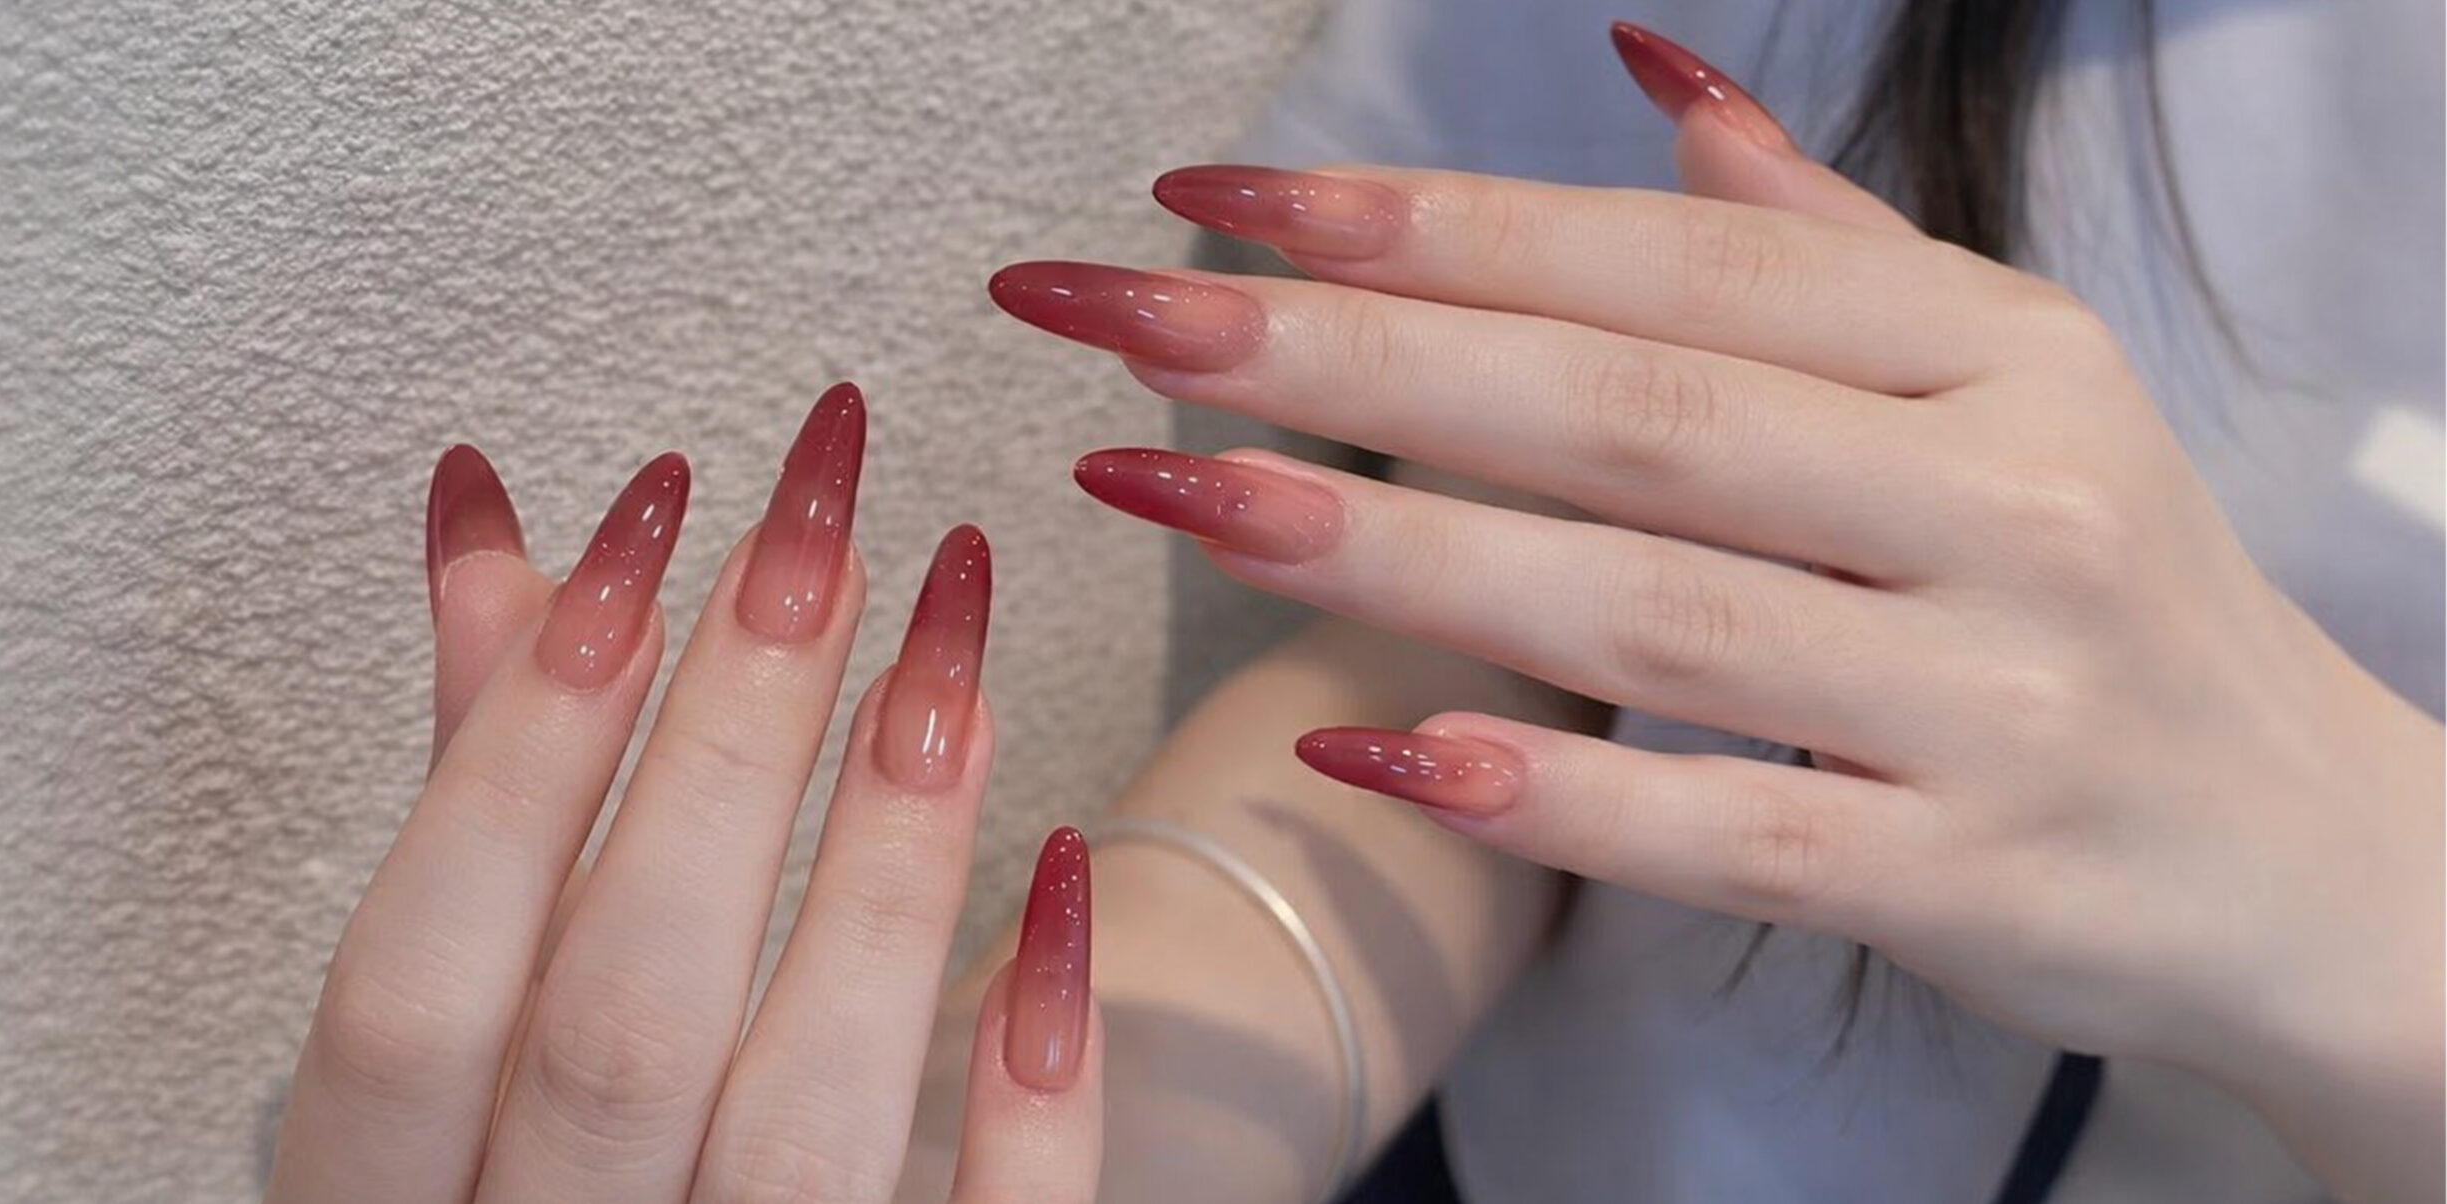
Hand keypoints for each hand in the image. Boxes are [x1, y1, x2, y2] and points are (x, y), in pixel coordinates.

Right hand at [268, 385, 1101, 1203]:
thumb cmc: (521, 1178)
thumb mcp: (459, 1035)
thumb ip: (479, 804)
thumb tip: (490, 532)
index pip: (416, 981)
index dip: (517, 748)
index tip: (646, 530)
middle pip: (622, 1019)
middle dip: (726, 756)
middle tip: (826, 535)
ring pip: (802, 1119)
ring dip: (880, 871)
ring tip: (955, 655)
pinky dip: (1029, 1086)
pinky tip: (1062, 881)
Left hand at [989, 23, 2438, 1199]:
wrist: (2310, 859)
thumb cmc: (2111, 593)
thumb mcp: (2016, 386)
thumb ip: (1822, 240)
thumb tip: (1646, 73)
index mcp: (1995, 356)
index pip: (1671, 264)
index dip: (1436, 221)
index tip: (1219, 196)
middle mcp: (2005, 500)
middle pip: (1628, 409)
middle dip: (1350, 352)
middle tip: (1125, 316)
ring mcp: (1991, 697)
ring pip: (1646, 605)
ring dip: (1391, 545)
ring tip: (1176, 491)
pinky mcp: (1963, 877)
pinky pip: (1721, 828)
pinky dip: (1542, 789)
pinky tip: (1365, 747)